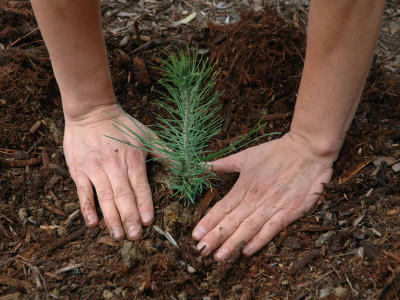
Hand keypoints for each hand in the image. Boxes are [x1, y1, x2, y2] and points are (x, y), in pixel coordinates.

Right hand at [64, 103, 153, 240]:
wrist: (91, 111)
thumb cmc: (122, 125)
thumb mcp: (147, 135)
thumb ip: (165, 152)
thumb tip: (185, 166)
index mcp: (133, 159)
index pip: (140, 186)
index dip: (144, 204)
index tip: (148, 222)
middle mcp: (114, 166)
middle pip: (123, 196)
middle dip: (129, 218)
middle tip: (135, 237)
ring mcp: (95, 169)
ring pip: (104, 197)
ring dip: (111, 218)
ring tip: (118, 236)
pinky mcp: (79, 170)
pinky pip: (83, 192)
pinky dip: (87, 208)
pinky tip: (93, 223)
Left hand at [192, 132, 334, 260]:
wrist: (308, 150)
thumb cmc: (276, 152)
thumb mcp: (246, 155)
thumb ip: (223, 164)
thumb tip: (202, 165)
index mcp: (244, 186)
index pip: (222, 208)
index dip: (208, 222)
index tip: (195, 235)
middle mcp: (255, 198)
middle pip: (232, 221)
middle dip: (215, 237)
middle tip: (201, 251)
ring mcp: (273, 206)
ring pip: (248, 228)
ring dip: (233, 243)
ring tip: (219, 257)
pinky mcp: (290, 211)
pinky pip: (272, 229)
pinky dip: (259, 241)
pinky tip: (247, 251)